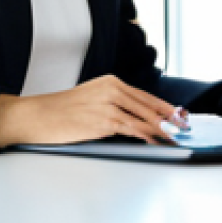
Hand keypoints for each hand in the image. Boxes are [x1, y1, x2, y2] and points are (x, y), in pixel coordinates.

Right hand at [0, 75, 181, 148]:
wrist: (37, 115)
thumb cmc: (62, 110)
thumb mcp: (92, 97)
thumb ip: (114, 102)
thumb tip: (137, 117)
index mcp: (111, 82)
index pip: (145, 96)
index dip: (164, 107)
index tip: (178, 114)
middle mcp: (112, 90)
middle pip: (149, 106)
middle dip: (169, 118)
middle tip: (184, 127)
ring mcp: (109, 105)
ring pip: (143, 118)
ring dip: (162, 129)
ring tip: (174, 137)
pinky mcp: (103, 121)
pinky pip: (132, 129)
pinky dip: (147, 135)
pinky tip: (156, 141)